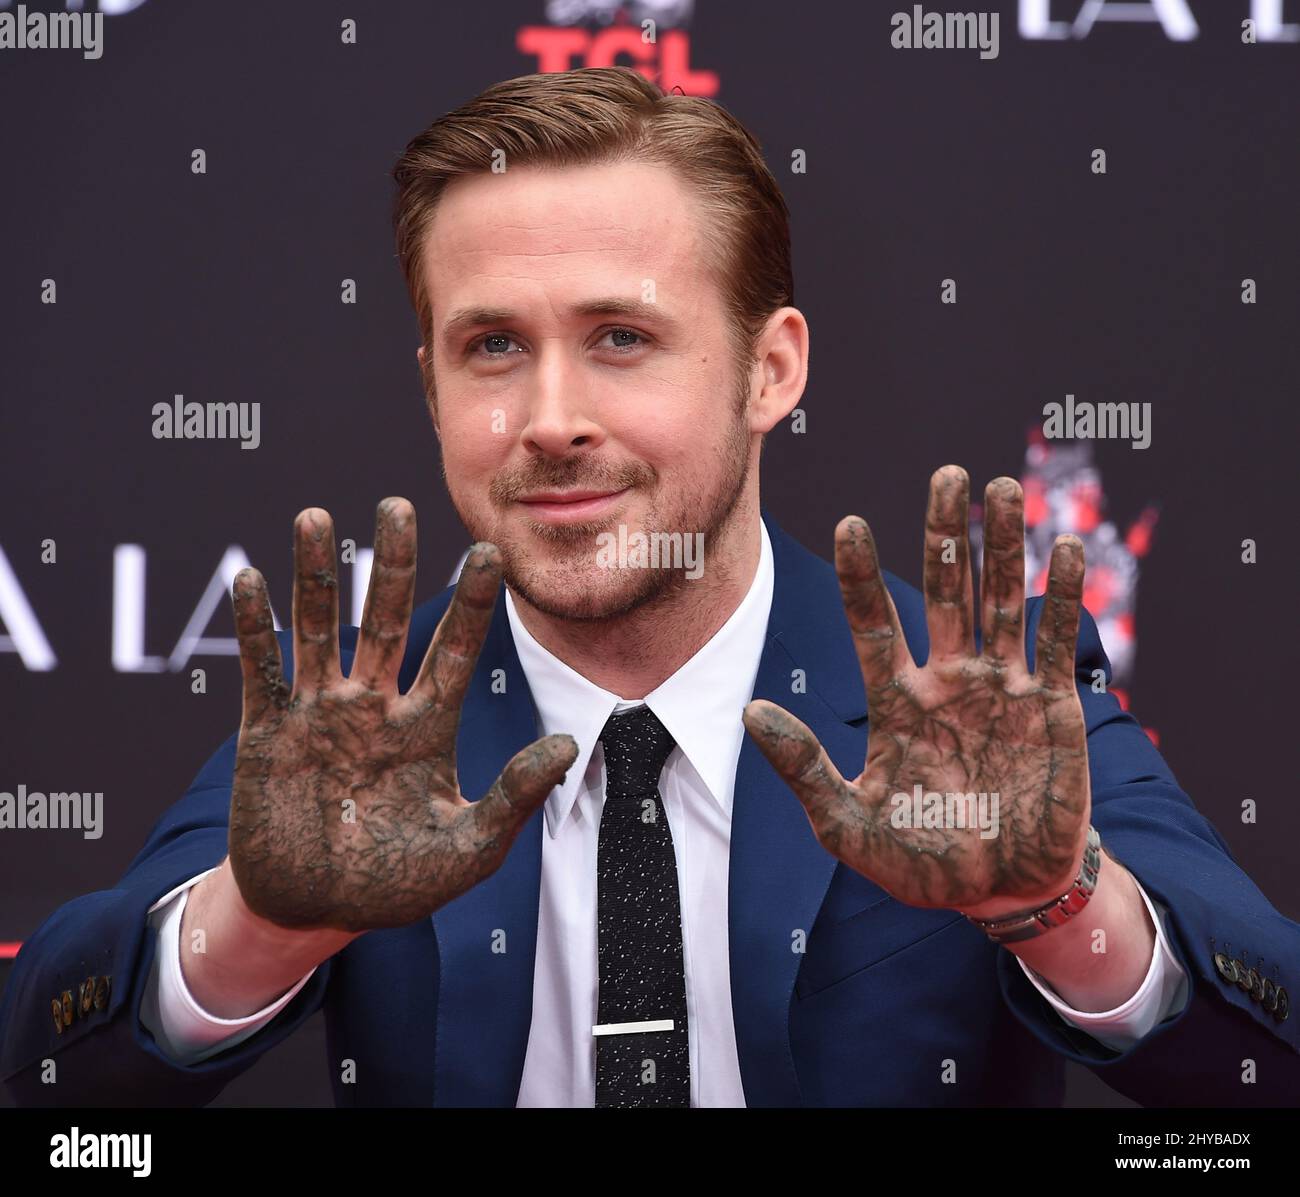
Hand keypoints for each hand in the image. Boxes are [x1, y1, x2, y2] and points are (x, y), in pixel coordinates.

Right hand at [226, 497, 577, 932]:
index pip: (455, 652)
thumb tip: (572, 745)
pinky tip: (252, 578)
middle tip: (398, 505)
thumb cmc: (394, 886)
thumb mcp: (468, 850)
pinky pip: (263, 671)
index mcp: (426, 727)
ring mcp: (319, 715)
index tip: (491, 552)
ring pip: (320, 631)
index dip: (472, 604)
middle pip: (386, 620)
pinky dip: (254, 628)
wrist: (314, 913)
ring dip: (318, 576)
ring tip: (317, 517)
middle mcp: (375, 708)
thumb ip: (514, 797)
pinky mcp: (267, 733)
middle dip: (392, 565)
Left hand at [743, 466, 1090, 916]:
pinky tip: (1060, 547)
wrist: (998, 896)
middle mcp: (947, 682)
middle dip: (945, 534)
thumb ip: (804, 768)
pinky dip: (1060, 596)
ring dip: (1001, 546)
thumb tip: (748, 712)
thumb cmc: (919, 864)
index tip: (852, 525)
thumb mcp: (847, 824)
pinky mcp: (1051, 708)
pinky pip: (1053, 642)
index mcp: (897, 701)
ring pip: (999, 601)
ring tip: (999, 487)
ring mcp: (1000, 689)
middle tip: (946, 474)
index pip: (875, 625)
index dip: (863, 577)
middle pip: (945, 591)